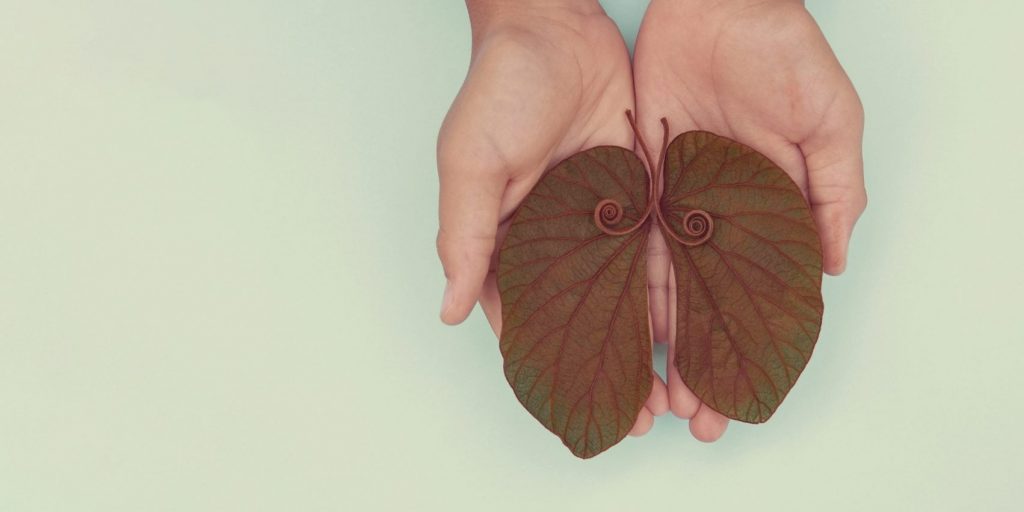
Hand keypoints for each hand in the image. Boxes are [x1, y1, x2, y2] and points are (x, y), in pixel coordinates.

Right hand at [436, 0, 668, 434]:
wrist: (555, 24)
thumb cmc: (500, 88)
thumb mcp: (469, 162)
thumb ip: (465, 235)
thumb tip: (449, 311)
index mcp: (506, 239)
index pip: (525, 318)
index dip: (550, 365)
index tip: (579, 406)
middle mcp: (556, 238)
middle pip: (585, 317)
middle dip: (612, 366)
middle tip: (642, 417)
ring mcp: (600, 218)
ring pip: (628, 292)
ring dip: (651, 340)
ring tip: (677, 389)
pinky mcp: (639, 192)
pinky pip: (660, 247)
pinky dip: (676, 288)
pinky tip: (697, 325)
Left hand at [634, 0, 866, 440]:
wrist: (719, 2)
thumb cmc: (785, 53)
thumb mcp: (831, 120)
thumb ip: (834, 192)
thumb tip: (832, 269)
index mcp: (771, 210)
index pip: (761, 296)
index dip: (753, 346)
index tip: (740, 397)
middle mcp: (721, 216)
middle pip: (708, 303)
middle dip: (698, 359)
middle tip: (688, 416)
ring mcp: (678, 199)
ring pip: (666, 282)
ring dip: (660, 339)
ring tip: (653, 392)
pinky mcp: (639, 176)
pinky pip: (629, 237)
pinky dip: (626, 282)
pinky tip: (622, 329)